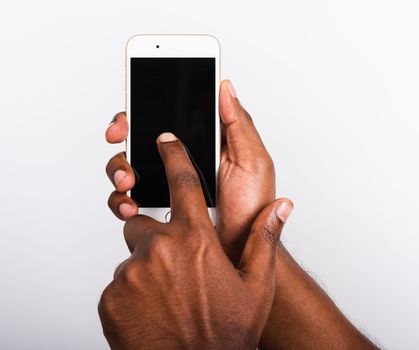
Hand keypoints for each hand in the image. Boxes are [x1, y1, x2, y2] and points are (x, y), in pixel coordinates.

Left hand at [99, 133, 290, 348]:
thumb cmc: (227, 333)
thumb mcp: (256, 285)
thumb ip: (264, 239)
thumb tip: (282, 206)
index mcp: (195, 240)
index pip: (182, 181)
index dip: (173, 155)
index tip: (164, 139)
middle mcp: (159, 249)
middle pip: (145, 223)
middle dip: (157, 237)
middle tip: (176, 268)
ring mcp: (131, 273)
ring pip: (133, 256)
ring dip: (147, 268)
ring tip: (167, 295)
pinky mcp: (110, 297)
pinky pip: (119, 282)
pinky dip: (132, 291)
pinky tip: (152, 309)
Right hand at [105, 80, 275, 263]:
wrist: (240, 248)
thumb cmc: (250, 207)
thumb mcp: (254, 162)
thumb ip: (239, 125)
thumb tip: (225, 88)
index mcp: (206, 142)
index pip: (171, 114)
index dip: (147, 106)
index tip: (134, 110)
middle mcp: (184, 158)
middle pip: (143, 136)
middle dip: (125, 134)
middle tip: (120, 137)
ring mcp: (169, 182)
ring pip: (130, 164)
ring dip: (120, 168)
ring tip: (128, 181)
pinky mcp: (159, 204)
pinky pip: (129, 197)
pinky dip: (121, 199)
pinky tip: (130, 206)